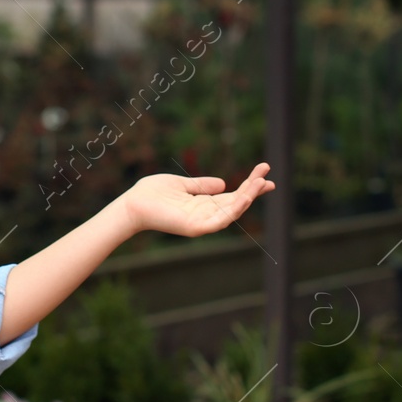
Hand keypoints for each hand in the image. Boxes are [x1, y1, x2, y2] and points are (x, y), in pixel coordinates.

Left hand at [120, 162, 274, 237]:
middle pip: (236, 203)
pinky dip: (233, 210)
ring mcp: (202, 223)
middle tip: (269, 175)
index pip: (232, 196)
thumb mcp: (182, 184)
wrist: (132, 204)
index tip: (264, 173)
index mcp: (203, 204)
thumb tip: (222, 183)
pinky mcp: (195, 228)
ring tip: (260, 183)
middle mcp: (206, 215)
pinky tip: (245, 197)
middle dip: (253, 190)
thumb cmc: (152, 194)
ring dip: (248, 198)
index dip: (249, 186)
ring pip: (232, 212)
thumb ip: (201, 185)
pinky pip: (220, 221)